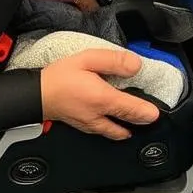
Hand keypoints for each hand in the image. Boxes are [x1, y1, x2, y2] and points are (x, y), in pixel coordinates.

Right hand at [41, 49, 159, 139]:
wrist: (36, 94)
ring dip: (128, 128)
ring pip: (116, 132)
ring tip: (135, 121)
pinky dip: (115, 130)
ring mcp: (91, 125)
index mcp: (102, 99)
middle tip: (149, 114)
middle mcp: (99, 116)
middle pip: (127, 124)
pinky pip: (105, 132)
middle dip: (140, 121)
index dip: (147, 112)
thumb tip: (135, 65)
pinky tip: (116, 124)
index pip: (132, 110)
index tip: (157, 112)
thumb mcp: (86, 59)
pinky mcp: (84, 128)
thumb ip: (112, 61)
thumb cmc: (59, 77)